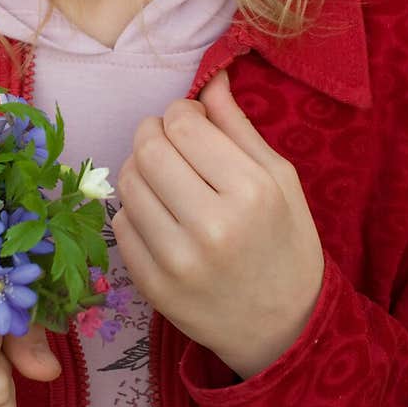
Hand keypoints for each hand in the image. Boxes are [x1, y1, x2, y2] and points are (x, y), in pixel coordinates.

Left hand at [112, 70, 323, 378]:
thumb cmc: (287, 243)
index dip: (181, 113)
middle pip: (148, 149)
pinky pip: (120, 224)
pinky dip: (135, 209)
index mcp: (251, 191)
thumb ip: (239, 126)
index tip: (192, 124)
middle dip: (153, 133)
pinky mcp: (153, 287)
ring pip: (126, 183)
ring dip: (139, 168)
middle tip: (169, 142)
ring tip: (164, 177)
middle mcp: (211, 226)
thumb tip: (210, 78)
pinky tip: (160, 215)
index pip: (183, 123)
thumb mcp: (280, 178)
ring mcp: (177, 261)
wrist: (285, 329)